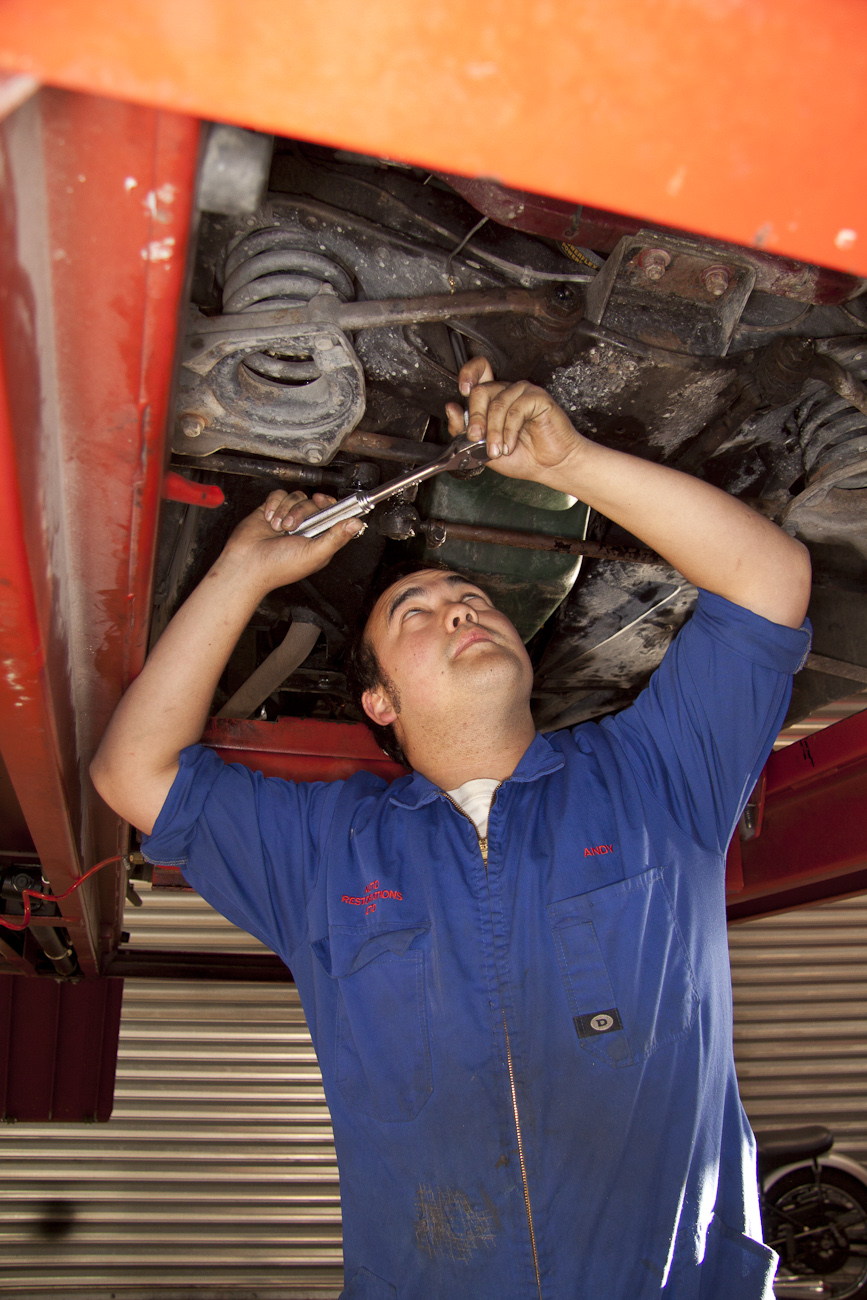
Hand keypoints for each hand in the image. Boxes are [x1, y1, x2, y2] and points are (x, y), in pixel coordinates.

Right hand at [219, 489, 362, 595]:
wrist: (247, 565)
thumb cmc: (278, 567)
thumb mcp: (314, 554)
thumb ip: (336, 537)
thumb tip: (356, 523)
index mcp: (319, 539)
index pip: (333, 513)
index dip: (329, 504)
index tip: (322, 501)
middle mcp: (305, 527)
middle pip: (313, 502)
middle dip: (301, 512)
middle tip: (292, 527)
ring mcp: (288, 518)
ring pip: (296, 497)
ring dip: (285, 510)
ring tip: (278, 527)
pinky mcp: (272, 511)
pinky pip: (278, 495)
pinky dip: (273, 505)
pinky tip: (268, 519)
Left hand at [444, 356, 585, 483]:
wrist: (547, 467)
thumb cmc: (521, 456)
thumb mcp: (482, 448)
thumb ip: (464, 430)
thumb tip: (451, 409)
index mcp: (494, 398)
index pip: (479, 370)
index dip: (468, 374)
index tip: (463, 390)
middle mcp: (507, 391)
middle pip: (481, 391)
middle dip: (476, 419)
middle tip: (477, 439)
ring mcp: (523, 393)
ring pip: (497, 404)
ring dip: (494, 432)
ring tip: (498, 450)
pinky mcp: (538, 398)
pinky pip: (516, 410)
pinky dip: (510, 432)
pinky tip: (510, 445)